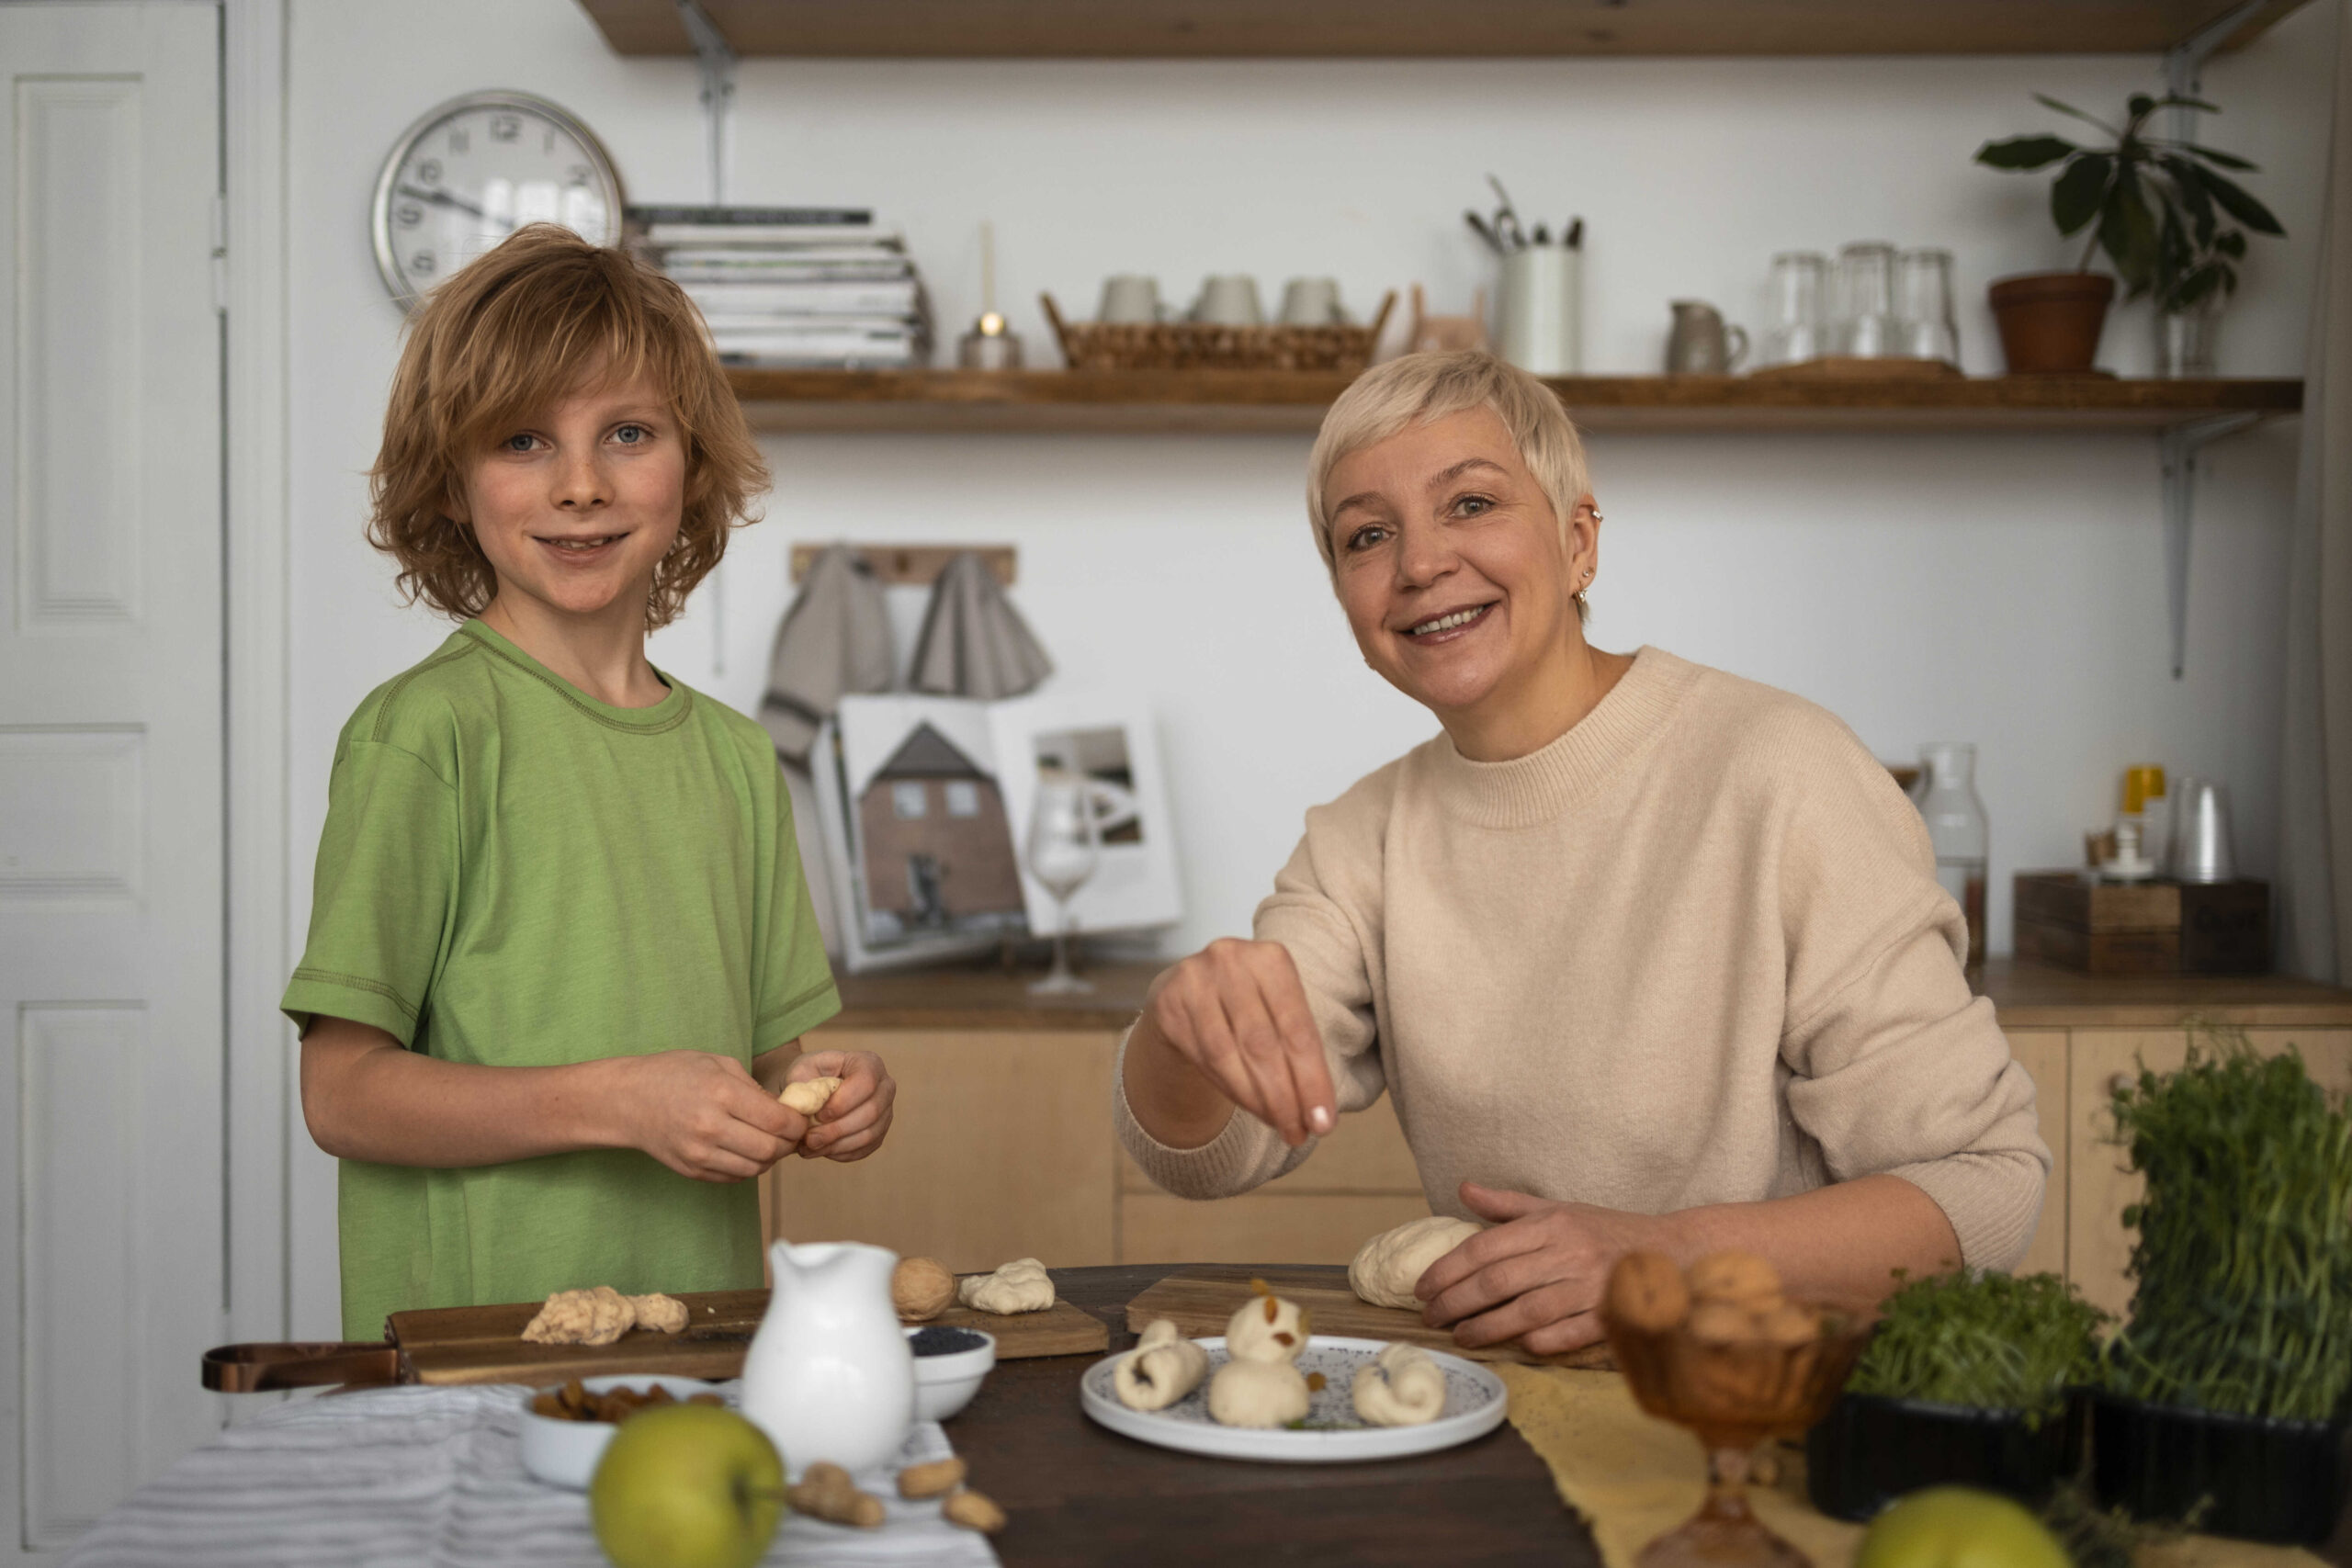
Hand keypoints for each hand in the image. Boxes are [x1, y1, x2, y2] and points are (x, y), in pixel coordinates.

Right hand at [615, 1051, 804, 1182]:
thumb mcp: (717, 1063)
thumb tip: (785, 1110)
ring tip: (766, 1142)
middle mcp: (711, 1126)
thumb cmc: (674, 1074)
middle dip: (788, 1143)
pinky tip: (743, 1150)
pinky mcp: (691, 1170)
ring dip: (769, 1158)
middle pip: (771, 1149)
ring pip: (755, 1169)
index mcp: (721, 1093)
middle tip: (789, 1134)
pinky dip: (747, 1167)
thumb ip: (753, 1087)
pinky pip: (734, 1177)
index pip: (778, 1121)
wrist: (627, 1100)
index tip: (799, 1120)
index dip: (797, 1124)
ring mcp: (699, 1153)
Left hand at [786, 1050, 895, 1162]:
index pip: (866, 1082)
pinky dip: (841, 1153)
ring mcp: (885, 1112)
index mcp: (869, 1063)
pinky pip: (865, 1148)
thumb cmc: (808, 1076)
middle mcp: (884, 1086)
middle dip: (837, 1129)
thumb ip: (804, 1088)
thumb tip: (808, 1110)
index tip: (818, 1115)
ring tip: (811, 1147)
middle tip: (809, 1139)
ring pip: (869, 1134)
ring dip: (837, 1145)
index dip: (843, 1103)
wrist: (813, 1091)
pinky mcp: (879, 1133)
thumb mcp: (801, 1072)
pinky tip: (822, 1149)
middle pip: (871, 1112)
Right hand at [1141, 938, 1333, 1146]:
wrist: (1187, 990)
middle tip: (1299, 1134)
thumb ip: (1298, 1056)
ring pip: (1228, 1055)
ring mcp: (1194, 980)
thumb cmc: (1248, 1007)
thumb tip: (1318, 1117)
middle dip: (1285, 1097)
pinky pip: (1202, 1057)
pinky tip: (1249, 1106)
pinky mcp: (1167, 1004)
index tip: (1323, 1122)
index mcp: (1271, 958)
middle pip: (1263, 1045)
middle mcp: (1231, 960)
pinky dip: (1230, 1088)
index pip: (1298, 1030)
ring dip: (1257, 1100)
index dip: (1312, 1080)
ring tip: (1278, 1126)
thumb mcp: (1279, 1014)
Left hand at [1414, 1181, 1671, 1354]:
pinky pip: (1563, 1334)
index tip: (1422, 1287)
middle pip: (1496, 1282)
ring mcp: (1589, 1286)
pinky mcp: (1608, 1316)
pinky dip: (1536, 1341)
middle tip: (1430, 1316)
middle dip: (1455, 1301)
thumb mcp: (1558, 1209)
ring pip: (1524, 1312)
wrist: (1674, 1250)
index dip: (1447, 1269)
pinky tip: (1514, 1345)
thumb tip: (1463, 1189)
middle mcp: (1567, 1252)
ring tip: (1459, 1335)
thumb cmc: (1606, 1231)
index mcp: (1551, 1224)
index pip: (1485, 1248)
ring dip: (1486, 1327)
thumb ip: (1507, 1204)